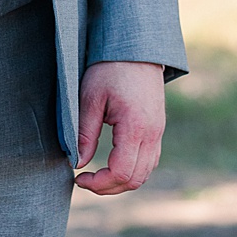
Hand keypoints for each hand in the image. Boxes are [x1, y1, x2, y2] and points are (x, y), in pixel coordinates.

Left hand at [75, 60, 165, 194]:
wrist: (138, 48)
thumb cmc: (110, 69)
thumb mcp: (90, 98)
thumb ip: (84, 133)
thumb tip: (77, 164)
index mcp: (135, 127)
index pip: (121, 172)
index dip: (99, 183)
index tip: (79, 177)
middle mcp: (152, 133)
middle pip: (135, 179)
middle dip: (108, 187)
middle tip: (85, 180)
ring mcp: (158, 131)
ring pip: (145, 173)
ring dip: (121, 181)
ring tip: (97, 175)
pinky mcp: (157, 128)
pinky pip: (150, 160)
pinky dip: (132, 170)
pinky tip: (113, 163)